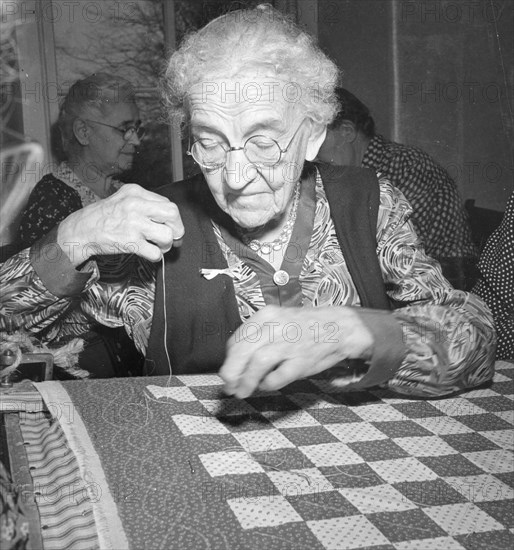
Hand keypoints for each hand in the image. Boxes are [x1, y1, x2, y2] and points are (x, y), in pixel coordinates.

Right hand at [57, 184, 183, 265]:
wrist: (82, 230)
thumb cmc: (105, 216)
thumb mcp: (124, 199)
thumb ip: (147, 206)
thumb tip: (173, 223)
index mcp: (135, 192)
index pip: (168, 203)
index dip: (173, 218)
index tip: (171, 226)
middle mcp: (135, 205)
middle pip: (173, 214)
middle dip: (177, 228)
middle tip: (172, 236)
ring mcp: (133, 224)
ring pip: (167, 235)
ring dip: (166, 244)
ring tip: (158, 245)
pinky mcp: (129, 242)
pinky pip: (155, 253)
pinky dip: (156, 256)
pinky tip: (149, 252)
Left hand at [219, 305, 373, 398]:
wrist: (338, 327)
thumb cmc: (303, 328)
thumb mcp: (277, 322)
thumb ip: (257, 339)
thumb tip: (234, 363)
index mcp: (266, 315)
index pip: (237, 338)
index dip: (228, 359)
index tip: (227, 372)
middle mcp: (275, 327)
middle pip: (242, 350)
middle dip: (231, 371)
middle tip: (228, 386)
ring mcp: (289, 344)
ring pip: (258, 363)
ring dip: (246, 381)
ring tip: (242, 391)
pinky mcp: (302, 361)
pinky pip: (278, 376)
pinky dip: (268, 384)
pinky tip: (267, 385)